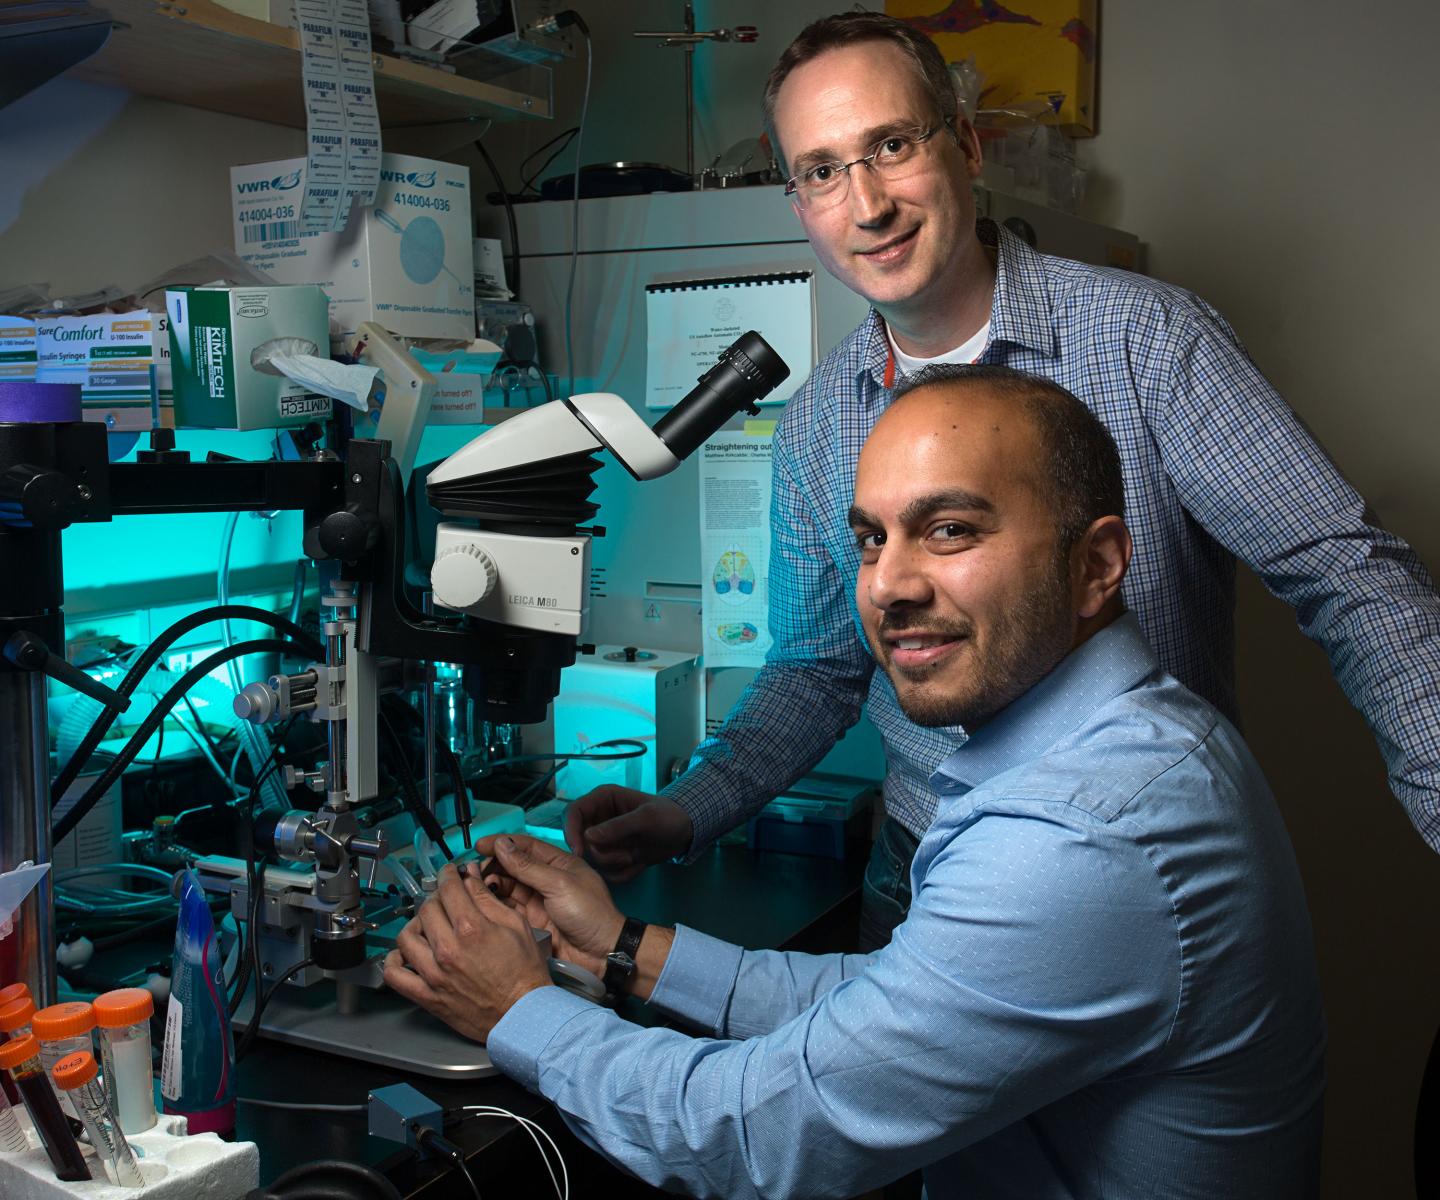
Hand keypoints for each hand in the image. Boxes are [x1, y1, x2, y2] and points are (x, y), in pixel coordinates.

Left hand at [383, 863, 549, 1043]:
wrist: (522, 1014)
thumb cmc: (524, 973)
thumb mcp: (516, 926)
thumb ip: (488, 899)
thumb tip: (471, 878)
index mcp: (472, 929)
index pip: (449, 888)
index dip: (449, 874)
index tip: (451, 874)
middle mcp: (448, 949)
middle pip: (427, 908)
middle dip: (437, 897)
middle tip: (446, 899)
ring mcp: (434, 974)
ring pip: (406, 935)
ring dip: (415, 924)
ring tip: (427, 925)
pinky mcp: (428, 995)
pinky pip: (395, 975)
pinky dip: (394, 961)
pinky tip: (406, 953)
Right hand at [475, 834, 623, 977]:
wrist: (602, 953)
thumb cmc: (591, 914)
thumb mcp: (559, 884)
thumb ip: (528, 867)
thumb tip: (502, 845)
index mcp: (559, 864)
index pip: (525, 846)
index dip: (502, 843)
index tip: (480, 845)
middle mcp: (547, 880)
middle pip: (513, 866)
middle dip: (493, 865)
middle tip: (474, 870)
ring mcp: (539, 901)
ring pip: (508, 887)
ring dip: (492, 884)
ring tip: (477, 886)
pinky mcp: (532, 921)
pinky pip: (509, 908)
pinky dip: (495, 904)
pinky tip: (484, 902)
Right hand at [564, 787, 693, 881]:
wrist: (684, 833)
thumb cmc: (667, 816)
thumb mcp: (646, 819)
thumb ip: (617, 827)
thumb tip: (588, 836)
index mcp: (602, 800)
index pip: (573, 813)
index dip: (570, 831)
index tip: (579, 851)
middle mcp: (598, 819)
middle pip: (579, 840)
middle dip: (600, 853)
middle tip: (624, 856)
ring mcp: (605, 839)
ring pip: (592, 858)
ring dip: (613, 863)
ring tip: (634, 856)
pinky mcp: (613, 855)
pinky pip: (606, 870)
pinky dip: (620, 871)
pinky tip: (637, 864)